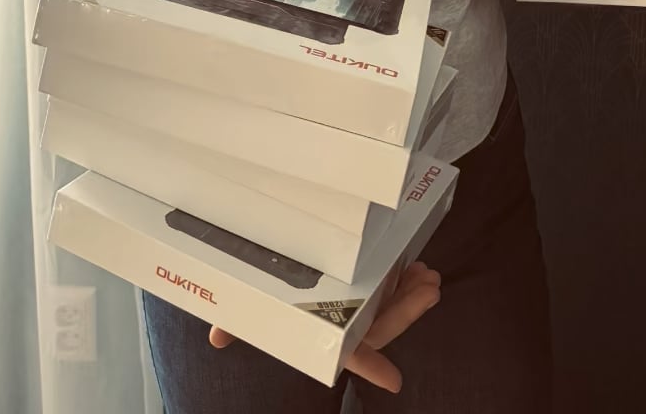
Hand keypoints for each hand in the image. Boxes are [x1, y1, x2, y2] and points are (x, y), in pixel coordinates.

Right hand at [208, 260, 440, 392]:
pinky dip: (404, 278)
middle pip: (379, 326)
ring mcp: (357, 303)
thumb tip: (216, 336)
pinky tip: (415, 266)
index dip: (370, 366)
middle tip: (429, 288)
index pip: (345, 353)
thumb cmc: (262, 293)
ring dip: (412, 295)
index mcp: (320, 332)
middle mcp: (342, 322)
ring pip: (390, 308)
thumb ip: (238, 321)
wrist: (266, 263)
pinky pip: (390, 287)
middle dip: (406, 310)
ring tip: (429, 276)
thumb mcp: (250, 305)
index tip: (394, 381)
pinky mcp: (366, 280)